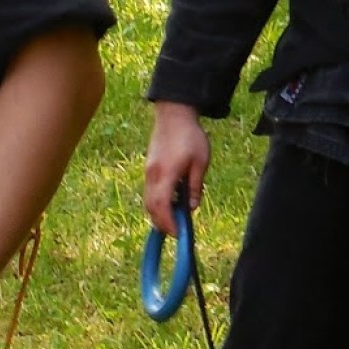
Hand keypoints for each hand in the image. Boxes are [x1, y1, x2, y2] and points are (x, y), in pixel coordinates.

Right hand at [144, 102, 210, 231]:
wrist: (174, 114)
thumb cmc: (190, 137)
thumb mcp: (200, 162)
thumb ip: (195, 186)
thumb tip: (192, 207)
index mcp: (166, 174)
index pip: (162, 205)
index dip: (169, 222)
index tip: (179, 233)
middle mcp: (152, 175)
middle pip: (151, 207)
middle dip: (162, 222)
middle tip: (177, 231)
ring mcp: (148, 172)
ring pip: (148, 200)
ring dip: (158, 213)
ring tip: (174, 219)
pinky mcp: (149, 168)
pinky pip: (149, 192)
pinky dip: (157, 202)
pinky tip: (170, 203)